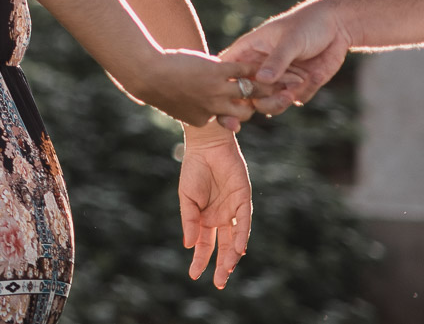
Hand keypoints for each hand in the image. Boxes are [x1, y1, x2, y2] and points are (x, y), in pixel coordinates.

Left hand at [120, 49, 273, 129]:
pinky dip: (252, 68)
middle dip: (254, 105)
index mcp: (201, 120)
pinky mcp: (218, 72)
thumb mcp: (171, 103)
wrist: (147, 74)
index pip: (224, 117)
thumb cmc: (153, 85)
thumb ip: (184, 106)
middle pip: (244, 112)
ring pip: (250, 92)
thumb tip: (182, 105)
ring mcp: (217, 90)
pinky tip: (257, 64)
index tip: (236, 103)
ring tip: (272, 80)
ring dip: (263, 86)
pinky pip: (242, 71)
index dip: (231, 110)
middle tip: (265, 95)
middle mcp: (213, 108)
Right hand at [179, 131, 250, 288]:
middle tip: (218, 284)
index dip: (199, 260)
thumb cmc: (194, 170)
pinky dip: (241, 236)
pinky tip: (238, 249)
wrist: (206, 146)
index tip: (193, 275)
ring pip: (235, 239)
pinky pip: (243, 222)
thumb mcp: (187, 198)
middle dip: (221, 266)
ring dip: (231, 256)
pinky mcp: (243, 200)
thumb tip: (189, 244)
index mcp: (205, 218)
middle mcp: (221, 217)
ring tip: (227, 271)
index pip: (204, 245)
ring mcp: (233, 210)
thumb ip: (189, 220)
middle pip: (223, 247)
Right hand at [219, 3, 348, 117]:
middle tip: (261, 103)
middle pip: (242, 94)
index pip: (226, 70)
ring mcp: (277, 79)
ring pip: (265, 103)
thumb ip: (276, 60)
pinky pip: (291, 101)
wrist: (338, 26)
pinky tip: (311, 77)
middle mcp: (258, 68)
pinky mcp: (296, 87)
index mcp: (248, 51)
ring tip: (290, 95)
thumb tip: (261, 80)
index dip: (221, 84)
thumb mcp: (290, 40)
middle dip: (250, 103)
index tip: (227, 96)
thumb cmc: (307, 24)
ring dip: (275, 103)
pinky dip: (299, 95)